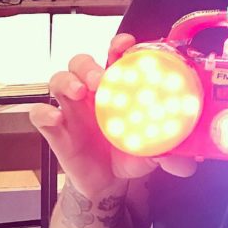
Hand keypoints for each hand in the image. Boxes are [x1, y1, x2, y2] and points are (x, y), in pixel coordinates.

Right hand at [30, 34, 195, 197]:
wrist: (111, 182)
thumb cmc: (133, 153)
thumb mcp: (155, 151)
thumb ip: (173, 153)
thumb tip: (187, 161)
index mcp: (120, 88)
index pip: (116, 56)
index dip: (119, 45)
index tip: (126, 44)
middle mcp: (94, 92)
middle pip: (82, 62)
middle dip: (90, 65)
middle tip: (101, 78)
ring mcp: (72, 109)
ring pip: (58, 79)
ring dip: (67, 80)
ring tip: (79, 91)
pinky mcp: (57, 130)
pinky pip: (40, 114)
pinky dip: (44, 113)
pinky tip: (55, 118)